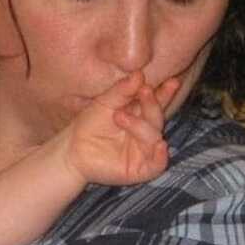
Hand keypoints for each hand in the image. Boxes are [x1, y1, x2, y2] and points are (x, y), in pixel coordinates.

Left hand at [65, 71, 179, 186]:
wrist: (72, 149)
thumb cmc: (89, 125)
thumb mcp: (104, 103)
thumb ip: (122, 90)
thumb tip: (139, 74)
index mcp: (139, 115)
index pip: (157, 103)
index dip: (165, 93)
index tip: (172, 81)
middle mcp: (144, 132)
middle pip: (157, 118)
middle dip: (152, 104)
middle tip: (144, 91)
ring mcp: (143, 151)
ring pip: (155, 138)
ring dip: (141, 126)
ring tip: (119, 116)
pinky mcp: (139, 169)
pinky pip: (157, 165)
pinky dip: (160, 156)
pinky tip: (159, 145)